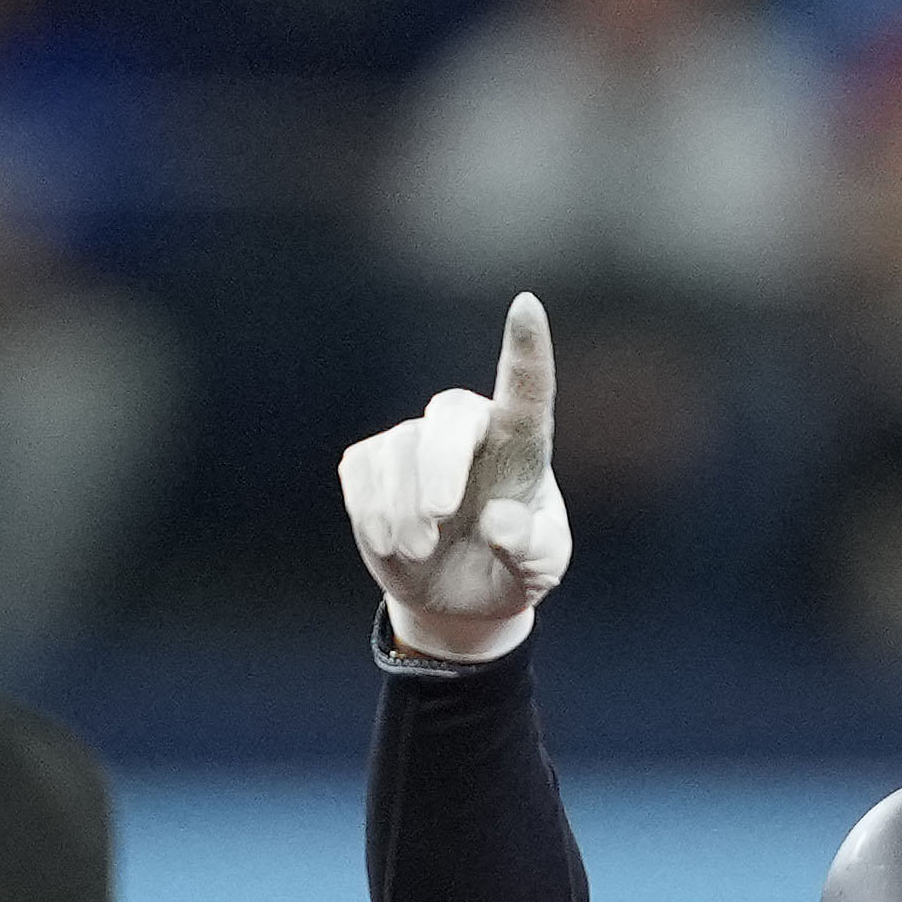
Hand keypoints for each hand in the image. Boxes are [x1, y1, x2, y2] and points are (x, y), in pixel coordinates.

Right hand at [337, 291, 572, 664]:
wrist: (459, 596)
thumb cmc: (512, 569)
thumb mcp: (540, 569)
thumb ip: (529, 546)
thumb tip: (499, 521)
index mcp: (523, 441)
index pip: (527, 387)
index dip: (526, 348)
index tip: (526, 306)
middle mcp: (471, 428)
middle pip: (450, 415)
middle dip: (440, 464)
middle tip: (439, 517)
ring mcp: (418, 440)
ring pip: (399, 452)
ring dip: (404, 511)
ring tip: (420, 553)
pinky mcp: (373, 462)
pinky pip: (361, 474)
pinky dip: (373, 515)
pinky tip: (392, 544)